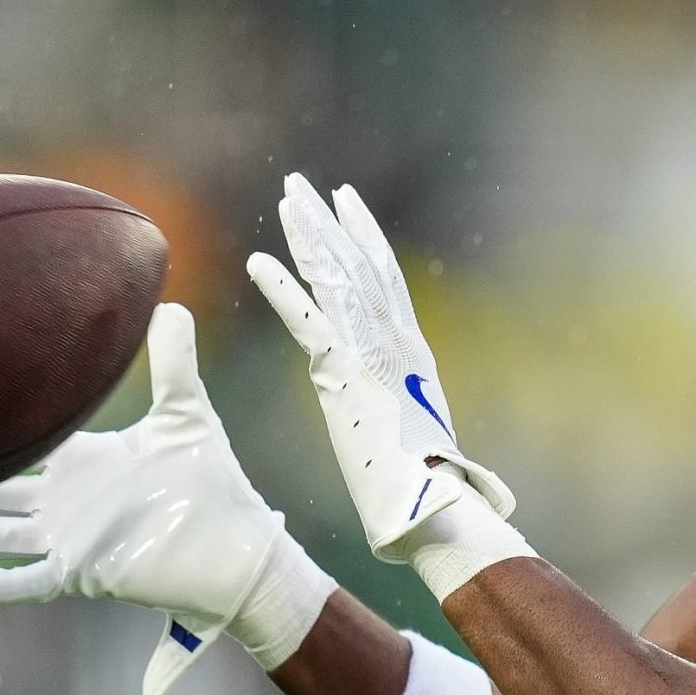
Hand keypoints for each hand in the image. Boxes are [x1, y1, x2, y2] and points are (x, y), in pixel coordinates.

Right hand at [0, 303, 334, 694]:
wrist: (237, 545)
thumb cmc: (214, 483)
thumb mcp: (187, 412)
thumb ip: (173, 359)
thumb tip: (169, 302)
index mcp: (87, 461)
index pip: (29, 440)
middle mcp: (69, 500)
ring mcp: (71, 538)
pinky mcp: (82, 573)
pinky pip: (28, 581)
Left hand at [246, 175, 513, 560]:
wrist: (437, 509)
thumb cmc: (430, 489)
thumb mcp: (418, 438)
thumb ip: (406, 418)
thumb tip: (414, 432)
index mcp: (413, 354)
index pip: (386, 279)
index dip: (364, 237)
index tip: (345, 203)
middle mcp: (398, 342)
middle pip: (360, 265)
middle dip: (329, 222)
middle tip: (300, 186)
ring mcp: (373, 356)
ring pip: (338, 279)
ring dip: (309, 236)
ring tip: (285, 200)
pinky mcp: (346, 377)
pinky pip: (308, 322)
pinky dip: (282, 290)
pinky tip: (258, 260)